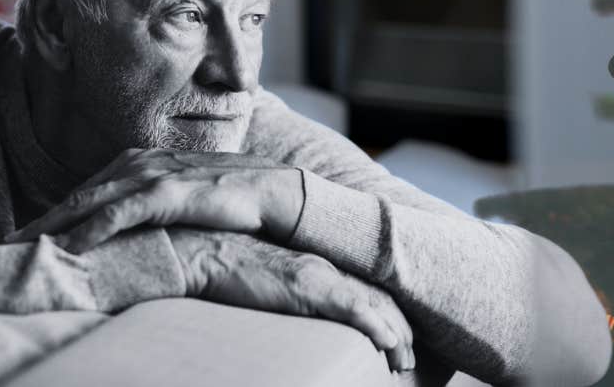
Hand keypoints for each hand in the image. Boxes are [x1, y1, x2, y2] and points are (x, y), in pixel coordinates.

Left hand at [6, 148, 304, 253]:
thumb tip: (133, 232)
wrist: (275, 190)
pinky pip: (117, 216)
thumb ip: (155, 206)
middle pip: (77, 195)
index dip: (54, 215)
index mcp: (141, 161)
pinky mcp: (167, 193)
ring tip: (23, 251)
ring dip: (53, 228)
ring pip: (88, 203)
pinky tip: (68, 251)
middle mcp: (140, 163)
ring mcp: (152, 175)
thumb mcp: (184, 199)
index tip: (26, 238)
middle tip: (6, 246)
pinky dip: (88, 232)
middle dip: (40, 221)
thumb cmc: (231, 199)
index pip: (86, 191)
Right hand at [169, 228, 415, 371]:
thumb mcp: (268, 283)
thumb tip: (295, 316)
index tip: (397, 341)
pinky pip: (352, 307)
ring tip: (404, 361)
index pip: (364, 292)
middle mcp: (325, 268)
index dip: (385, 317)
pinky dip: (374, 326)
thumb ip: (289, 295)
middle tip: (408, 358)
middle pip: (376, 298)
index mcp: (317, 267)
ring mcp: (318, 275)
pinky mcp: (307, 286)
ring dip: (393, 335)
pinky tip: (388, 343)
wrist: (205, 252)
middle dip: (398, 330)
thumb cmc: (227, 271)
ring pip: (371, 305)